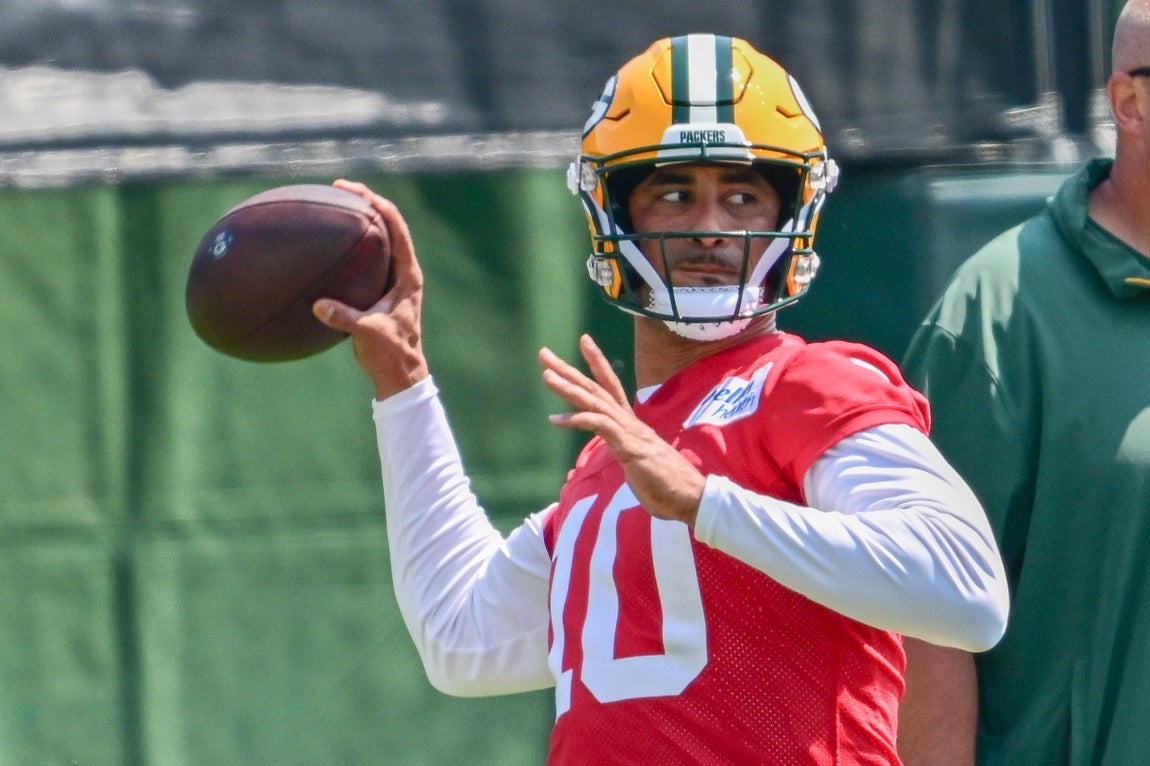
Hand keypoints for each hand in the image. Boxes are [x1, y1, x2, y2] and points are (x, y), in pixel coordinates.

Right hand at [313, 180, 429, 398]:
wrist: (399, 371)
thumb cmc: (390, 352)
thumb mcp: (368, 334)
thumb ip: (345, 318)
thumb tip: (319, 305)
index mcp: (408, 275)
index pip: (396, 227)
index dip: (377, 204)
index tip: (354, 191)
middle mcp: (403, 271)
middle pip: (388, 224)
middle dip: (366, 202)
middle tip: (341, 187)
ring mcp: (392, 278)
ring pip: (378, 239)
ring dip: (360, 220)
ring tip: (336, 203)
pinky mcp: (380, 288)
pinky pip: (365, 258)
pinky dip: (349, 245)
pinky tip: (326, 242)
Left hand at [540, 334, 705, 524]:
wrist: (692, 498)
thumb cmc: (667, 487)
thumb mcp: (640, 468)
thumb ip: (629, 459)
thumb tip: (626, 463)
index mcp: (631, 425)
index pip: (610, 388)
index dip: (597, 364)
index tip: (583, 342)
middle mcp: (630, 422)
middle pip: (596, 388)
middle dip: (569, 370)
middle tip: (544, 353)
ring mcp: (630, 432)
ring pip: (596, 402)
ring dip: (569, 387)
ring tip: (546, 374)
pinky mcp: (630, 446)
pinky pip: (601, 426)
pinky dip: (578, 419)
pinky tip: (556, 419)